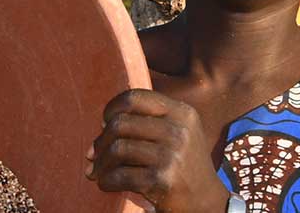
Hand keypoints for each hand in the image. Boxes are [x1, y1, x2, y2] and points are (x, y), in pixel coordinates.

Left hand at [87, 89, 233, 211]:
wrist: (205, 201)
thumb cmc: (184, 165)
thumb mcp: (179, 132)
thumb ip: (150, 119)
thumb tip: (104, 122)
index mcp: (181, 113)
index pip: (135, 98)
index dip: (112, 108)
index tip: (104, 123)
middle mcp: (178, 130)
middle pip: (120, 124)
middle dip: (100, 141)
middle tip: (94, 154)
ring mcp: (171, 155)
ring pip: (117, 149)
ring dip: (101, 163)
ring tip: (97, 171)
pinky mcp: (162, 179)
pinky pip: (120, 175)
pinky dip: (106, 181)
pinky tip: (106, 184)